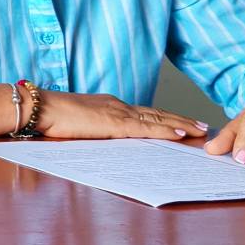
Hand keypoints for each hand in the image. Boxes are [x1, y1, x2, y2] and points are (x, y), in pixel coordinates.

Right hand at [37, 91, 208, 140]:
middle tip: (202, 125)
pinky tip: (180, 134)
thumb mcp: (80, 122)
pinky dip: (165, 130)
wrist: (42, 108)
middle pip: (157, 114)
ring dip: (181, 124)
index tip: (182, 122)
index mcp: (110, 106)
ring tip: (199, 129)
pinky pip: (146, 128)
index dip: (165, 117)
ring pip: (157, 119)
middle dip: (181, 120)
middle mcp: (119, 106)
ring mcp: (118, 113)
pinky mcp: (115, 123)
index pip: (144, 112)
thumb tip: (103, 138)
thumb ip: (95, 128)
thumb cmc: (53, 116)